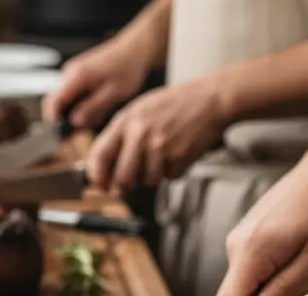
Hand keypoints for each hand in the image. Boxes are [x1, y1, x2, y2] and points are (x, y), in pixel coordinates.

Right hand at [42, 38, 151, 129]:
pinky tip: (100, 103)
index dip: (53, 121)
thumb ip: (93, 108)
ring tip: (101, 111)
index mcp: (77, 76)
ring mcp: (72, 72)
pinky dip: (82, 102)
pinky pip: (72, 93)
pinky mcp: (77, 73)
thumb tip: (75, 122)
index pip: (53, 102)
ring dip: (77, 110)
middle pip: (56, 101)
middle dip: (66, 118)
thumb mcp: (114, 93)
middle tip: (86, 126)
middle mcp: (70, 72)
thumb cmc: (127, 68)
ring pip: (65, 98)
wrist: (133, 49)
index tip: (61, 135)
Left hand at [85, 79, 228, 189]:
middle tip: (135, 177)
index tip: (100, 185)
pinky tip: (178, 152)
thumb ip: (121, 134)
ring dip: (154, 175)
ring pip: (148, 181)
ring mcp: (160, 147)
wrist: (211, 99)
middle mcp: (140, 134)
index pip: (100, 154)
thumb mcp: (141, 109)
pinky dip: (173, 170)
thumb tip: (105, 162)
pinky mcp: (178, 158)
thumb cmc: (176, 103)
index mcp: (126, 120)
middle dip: (128, 183)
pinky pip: (169, 177)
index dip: (97, 175)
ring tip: (164, 154)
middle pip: (123, 177)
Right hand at [215, 145, 307, 295]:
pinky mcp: (247, 231)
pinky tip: (295, 257)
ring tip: (301, 269)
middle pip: (232, 294)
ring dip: (266, 286)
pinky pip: (249, 264)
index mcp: (251, 250)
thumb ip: (285, 290)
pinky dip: (267, 271)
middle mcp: (236, 242)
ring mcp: (239, 235)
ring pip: (243, 280)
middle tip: (297, 294)